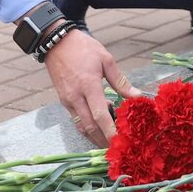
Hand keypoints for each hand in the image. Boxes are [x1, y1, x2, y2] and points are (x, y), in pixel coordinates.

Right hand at [43, 28, 140, 146]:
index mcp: (88, 85)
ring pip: (81, 126)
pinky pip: (76, 119)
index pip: (100, 115)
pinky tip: (99, 124)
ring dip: (95, 136)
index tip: (120, 143)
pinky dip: (87, 126)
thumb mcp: (106, 59)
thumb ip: (120, 81)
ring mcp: (67, 100)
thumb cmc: (83, 48)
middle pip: (89, 127)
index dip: (110, 131)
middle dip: (103, 140)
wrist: (56, 42)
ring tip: (109, 140)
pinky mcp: (63, 101)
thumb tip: (136, 96)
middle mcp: (75, 97)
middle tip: (117, 148)